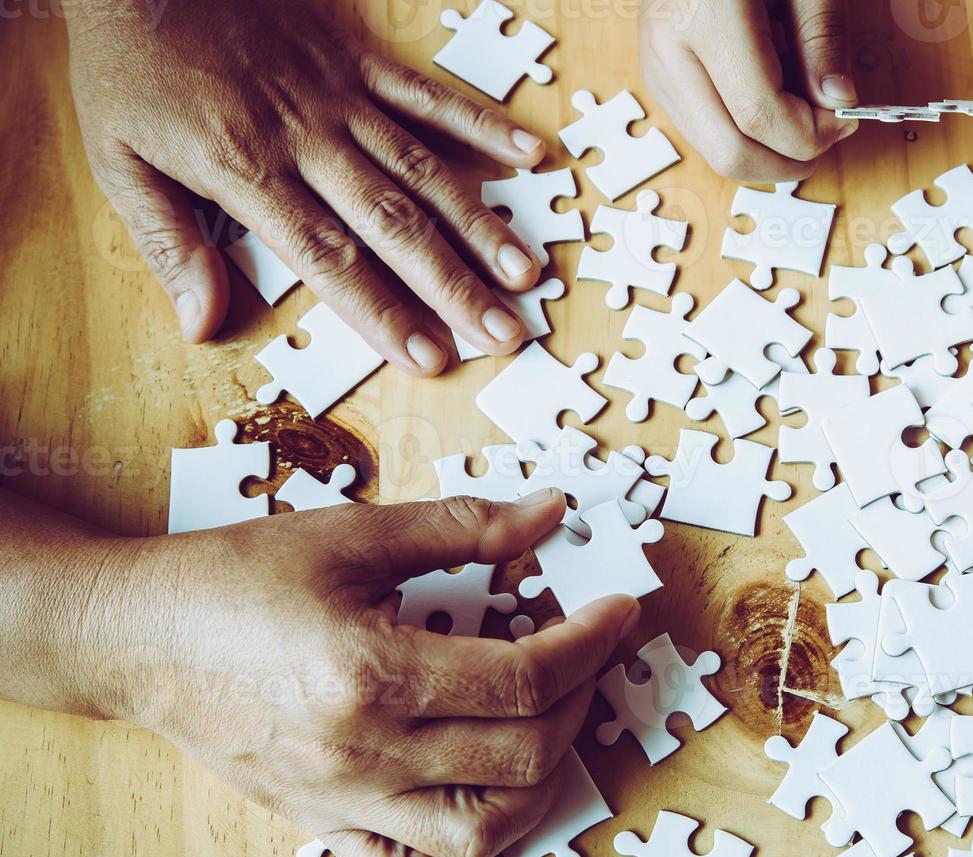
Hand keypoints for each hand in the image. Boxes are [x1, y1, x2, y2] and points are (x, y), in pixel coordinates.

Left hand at [67, 0, 546, 373]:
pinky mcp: (359, 57)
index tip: (430, 358)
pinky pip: (430, 95)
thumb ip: (167, 245)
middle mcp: (307, 139)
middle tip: (505, 332)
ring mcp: (341, 96)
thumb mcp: (118, 161)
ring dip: (481, 223)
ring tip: (525, 272)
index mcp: (248, 171)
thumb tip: (201, 326)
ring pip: (425, 169)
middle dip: (454, 286)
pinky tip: (530, 156)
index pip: (330, 260)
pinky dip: (482, 125)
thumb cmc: (131, 65)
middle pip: (394, 225)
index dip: (385, 312)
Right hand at [113, 492, 637, 856]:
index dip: (593, 642)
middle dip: (581, 700)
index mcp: (373, 673)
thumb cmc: (235, 578)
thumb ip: (462, 527)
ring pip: (481, 834)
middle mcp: (363, 752)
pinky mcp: (323, 822)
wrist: (134, 636)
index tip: (618, 611)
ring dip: (540, 780)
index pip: (527, 678)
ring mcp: (343, 800)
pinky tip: (483, 798)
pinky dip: (463, 852)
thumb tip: (549, 513)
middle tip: (588, 652)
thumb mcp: (353, 535)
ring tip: (550, 720)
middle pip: (521, 755)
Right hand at [639, 0, 856, 180]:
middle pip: (729, 152)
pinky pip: (701, 128)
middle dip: (786, 160)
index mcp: (704, 18)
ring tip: (799, 112)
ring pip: (712, 150)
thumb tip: (838, 102)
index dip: (809, 135)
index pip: (760, 117)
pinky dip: (740, 131)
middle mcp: (668, 49)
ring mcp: (654, 65)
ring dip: (764, 150)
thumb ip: (821, 37)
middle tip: (824, 136)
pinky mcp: (654, 72)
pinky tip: (768, 97)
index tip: (844, 121)